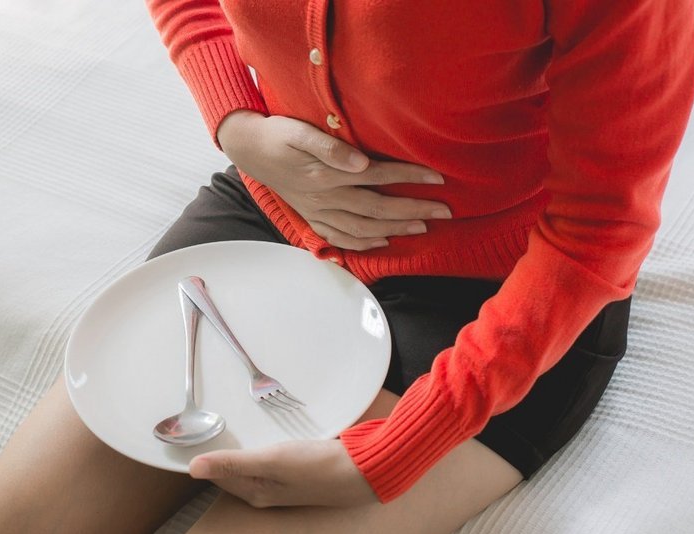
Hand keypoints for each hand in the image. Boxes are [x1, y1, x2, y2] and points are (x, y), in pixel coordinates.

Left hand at [188, 439, 377, 507]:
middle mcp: (265, 492)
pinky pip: (267, 460)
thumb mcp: (271, 461)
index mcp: (253, 493)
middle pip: (231, 471)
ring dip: (239, 447)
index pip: (216, 474)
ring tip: (227, 423)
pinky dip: (259, 446)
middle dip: (218, 451)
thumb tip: (191, 468)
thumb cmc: (317, 467)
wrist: (363, 472)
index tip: (191, 430)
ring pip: (249, 465)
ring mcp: (282, 483)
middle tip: (205, 421)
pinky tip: (262, 432)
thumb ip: (233, 463)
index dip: (203, 455)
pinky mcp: (297, 472)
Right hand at [217, 111, 449, 250]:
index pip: (377, 177)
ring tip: (422, 227)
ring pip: (363, 227)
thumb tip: (361, 163)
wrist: (249, 148)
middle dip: (413, 210)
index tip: (437, 178)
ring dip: (395, 229)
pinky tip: (383, 241)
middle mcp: (324, 199)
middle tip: (444, 211)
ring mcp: (318, 212)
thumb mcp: (299, 132)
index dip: (409, 178)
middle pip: (377, 208)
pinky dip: (364, 243)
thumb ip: (330, 147)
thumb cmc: (278, 134)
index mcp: (325, 176)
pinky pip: (341, 238)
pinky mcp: (313, 217)